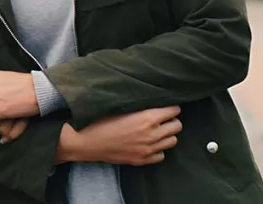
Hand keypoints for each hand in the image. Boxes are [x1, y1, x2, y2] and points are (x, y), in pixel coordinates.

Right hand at [58, 106, 182, 165]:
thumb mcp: (119, 107)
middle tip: (162, 118)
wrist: (86, 142)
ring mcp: (148, 149)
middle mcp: (152, 134)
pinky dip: (158, 149)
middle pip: (177, 126)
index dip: (170, 106)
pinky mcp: (142, 160)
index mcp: (147, 118)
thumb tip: (151, 101)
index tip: (166, 106)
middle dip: (171, 120)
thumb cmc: (99, 121)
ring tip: (157, 130)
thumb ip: (139, 105)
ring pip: (172, 141)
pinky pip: (161, 155)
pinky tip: (149, 143)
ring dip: (167, 134)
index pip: (173, 110)